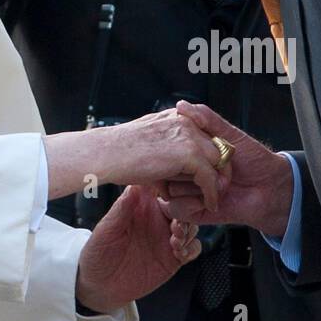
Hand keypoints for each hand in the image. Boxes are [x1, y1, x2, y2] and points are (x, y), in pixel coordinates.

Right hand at [46, 108, 229, 210]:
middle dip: (217, 169)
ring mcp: (189, 135)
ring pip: (218, 161)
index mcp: (177, 116)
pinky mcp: (189, 153)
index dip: (209, 157)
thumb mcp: (147, 145)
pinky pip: (210, 176)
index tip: (208, 176)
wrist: (103, 153)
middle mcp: (186, 121)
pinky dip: (211, 192)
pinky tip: (209, 204)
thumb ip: (165, 153)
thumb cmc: (117, 153)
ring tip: (213, 198)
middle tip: (215, 189)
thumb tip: (171, 182)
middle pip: (217, 146)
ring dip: (216, 181)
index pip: (206, 135)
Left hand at [75, 184, 200, 313]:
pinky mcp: (173, 257)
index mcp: (142, 205)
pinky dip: (191, 248)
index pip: (164, 187)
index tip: (172, 195)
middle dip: (186, 212)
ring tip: (175, 241)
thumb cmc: (97, 253)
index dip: (173, 187)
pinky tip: (179, 254)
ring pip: (192, 225)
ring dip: (189, 230)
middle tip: (176, 225)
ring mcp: (167, 237)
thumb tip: (134, 185)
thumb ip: (121, 209)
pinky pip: (193, 248)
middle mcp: (157, 218)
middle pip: (184, 205)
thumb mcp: (106, 230)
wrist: (99, 286)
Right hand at [155, 101, 293, 235]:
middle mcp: (187, 171)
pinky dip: (192, 204)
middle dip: (189, 170)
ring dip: (194, 188)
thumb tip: (181, 106)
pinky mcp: (192, 210)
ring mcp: (188, 191)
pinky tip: (206, 200)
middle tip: (215, 169)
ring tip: (214, 185)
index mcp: (192, 151)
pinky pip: (175, 207)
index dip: (179, 147)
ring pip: (169, 189)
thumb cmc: (254, 159)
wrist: (270, 188)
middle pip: (166, 169)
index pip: (168, 147)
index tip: (193, 147)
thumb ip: (206, 118)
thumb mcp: (229, 133)